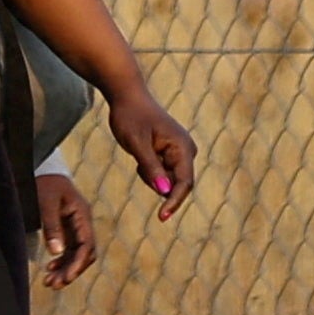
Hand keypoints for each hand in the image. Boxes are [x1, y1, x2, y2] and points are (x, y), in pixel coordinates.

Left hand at [34, 172, 100, 287]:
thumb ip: (52, 226)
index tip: (66, 278)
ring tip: (49, 283)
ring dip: (65, 269)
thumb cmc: (44, 182)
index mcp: (82, 214)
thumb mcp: (45, 202)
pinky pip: (69, 250)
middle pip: (84, 254)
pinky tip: (50, 269)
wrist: (42, 169)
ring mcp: (76, 226)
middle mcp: (83, 222)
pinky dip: (62, 261)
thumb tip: (57, 251)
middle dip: (71, 271)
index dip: (78, 264)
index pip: (87, 245)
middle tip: (53, 284)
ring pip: (77, 254)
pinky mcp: (67, 229)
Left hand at [100, 79, 199, 210]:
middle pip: (177, 183)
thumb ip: (151, 168)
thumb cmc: (130, 117)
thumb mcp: (137, 143)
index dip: (174, 201)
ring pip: (167, 180)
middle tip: (139, 162)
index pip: (184, 183)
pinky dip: (149, 169)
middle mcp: (186, 150)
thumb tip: (165, 192)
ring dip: (151, 175)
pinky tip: (141, 152)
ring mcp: (179, 151)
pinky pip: (162, 172)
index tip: (161, 217)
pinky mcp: (171, 152)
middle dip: (157, 182)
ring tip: (139, 152)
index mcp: (182, 147)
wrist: (127, 96)